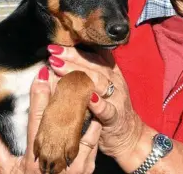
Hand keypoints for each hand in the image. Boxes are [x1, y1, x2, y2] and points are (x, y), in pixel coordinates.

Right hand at [0, 66, 100, 173]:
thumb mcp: (6, 170)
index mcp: (33, 157)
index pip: (36, 119)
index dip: (39, 95)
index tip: (42, 74)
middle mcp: (54, 158)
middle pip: (61, 119)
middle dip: (64, 92)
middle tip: (67, 70)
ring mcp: (73, 164)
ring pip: (82, 127)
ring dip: (83, 104)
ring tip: (84, 82)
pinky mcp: (87, 167)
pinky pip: (94, 140)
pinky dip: (95, 122)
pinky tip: (95, 105)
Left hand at [48, 46, 144, 161]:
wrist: (129, 134)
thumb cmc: (109, 107)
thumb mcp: (101, 86)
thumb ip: (87, 72)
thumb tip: (62, 60)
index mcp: (110, 72)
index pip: (94, 55)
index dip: (75, 49)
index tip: (56, 46)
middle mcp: (114, 81)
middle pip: (93, 64)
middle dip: (72, 57)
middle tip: (53, 54)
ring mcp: (117, 98)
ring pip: (99, 82)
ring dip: (79, 74)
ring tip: (60, 69)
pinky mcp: (116, 116)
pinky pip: (107, 109)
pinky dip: (98, 104)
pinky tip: (88, 99)